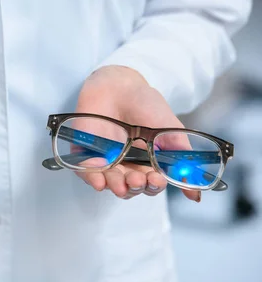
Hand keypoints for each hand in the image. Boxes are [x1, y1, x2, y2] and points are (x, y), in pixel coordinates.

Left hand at [74, 65, 200, 201]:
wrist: (119, 85)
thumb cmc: (146, 105)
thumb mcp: (171, 131)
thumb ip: (182, 161)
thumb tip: (196, 195)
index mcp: (147, 163)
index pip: (151, 185)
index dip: (154, 186)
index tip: (157, 178)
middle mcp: (126, 165)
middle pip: (130, 188)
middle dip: (135, 186)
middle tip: (137, 179)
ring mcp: (105, 160)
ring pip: (109, 183)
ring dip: (116, 186)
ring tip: (121, 181)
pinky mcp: (85, 154)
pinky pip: (86, 172)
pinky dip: (92, 178)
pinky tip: (99, 180)